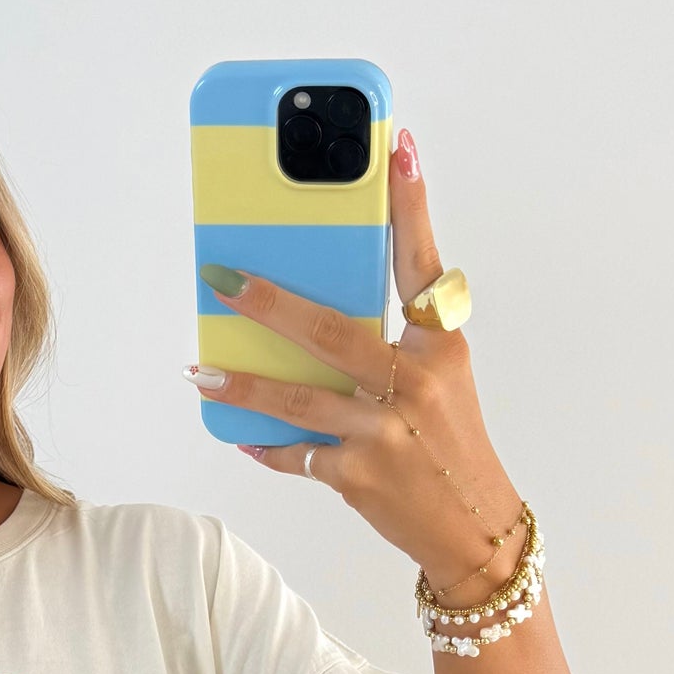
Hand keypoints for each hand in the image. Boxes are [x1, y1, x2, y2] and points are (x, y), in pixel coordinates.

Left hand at [189, 129, 522, 604]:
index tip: (398, 146)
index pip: (422, 263)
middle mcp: (415, 382)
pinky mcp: (358, 474)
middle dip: (268, 303)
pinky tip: (238, 434)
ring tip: (201, 370)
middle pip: (331, 330)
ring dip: (241, 383)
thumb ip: (393, 340)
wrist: (473, 527)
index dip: (410, 204)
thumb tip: (317, 307)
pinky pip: (295, 453)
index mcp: (441, 347)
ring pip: (296, 398)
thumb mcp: (440, 378)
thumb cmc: (450, 441)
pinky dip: (265, 444)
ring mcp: (384, 431)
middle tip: (222, 277)